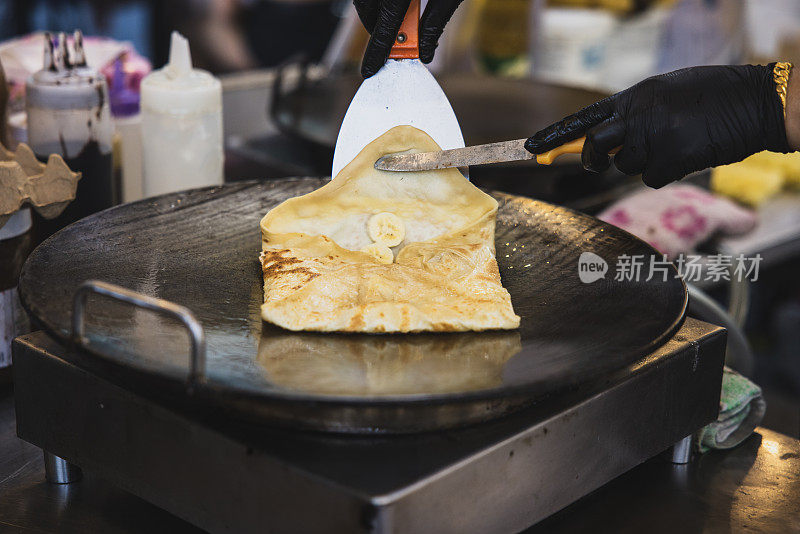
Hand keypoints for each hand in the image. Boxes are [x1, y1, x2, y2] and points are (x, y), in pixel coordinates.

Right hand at [355, 0, 463, 77]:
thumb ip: (434, 24)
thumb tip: (425, 52)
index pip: (383, 31)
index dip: (376, 54)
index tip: (369, 71)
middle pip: (369, 15)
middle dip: (379, 31)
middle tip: (396, 42)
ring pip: (366, 2)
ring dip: (377, 15)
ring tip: (399, 17)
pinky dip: (378, 2)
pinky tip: (397, 2)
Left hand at [525, 64, 791, 187]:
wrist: (752, 103)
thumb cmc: (709, 95)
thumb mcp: (663, 92)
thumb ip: (632, 112)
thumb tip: (602, 137)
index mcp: (634, 97)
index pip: (582, 119)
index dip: (554, 136)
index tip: (529, 149)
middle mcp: (638, 117)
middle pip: (594, 146)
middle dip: (589, 158)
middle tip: (595, 163)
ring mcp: (653, 140)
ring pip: (625, 166)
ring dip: (642, 162)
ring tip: (672, 142)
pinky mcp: (670, 162)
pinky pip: (650, 179)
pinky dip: (664, 173)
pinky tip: (684, 154)